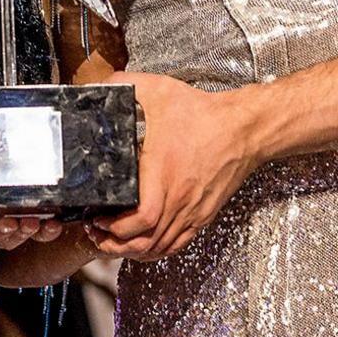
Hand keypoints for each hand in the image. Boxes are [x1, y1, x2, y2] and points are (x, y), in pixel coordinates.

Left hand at [89, 72, 259, 261]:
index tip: (95, 219)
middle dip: (115, 245)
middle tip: (95, 234)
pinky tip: (143, 243)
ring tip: (112, 241)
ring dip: (133, 251)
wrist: (243, 127)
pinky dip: (157, 250)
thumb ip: (123, 86)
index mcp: (164, 174)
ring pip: (161, 248)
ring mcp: (193, 211)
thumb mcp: (157, 90)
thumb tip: (95, 87)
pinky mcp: (203, 214)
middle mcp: (180, 199)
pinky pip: (178, 244)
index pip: (142, 219)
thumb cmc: (202, 112)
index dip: (115, 228)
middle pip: (146, 242)